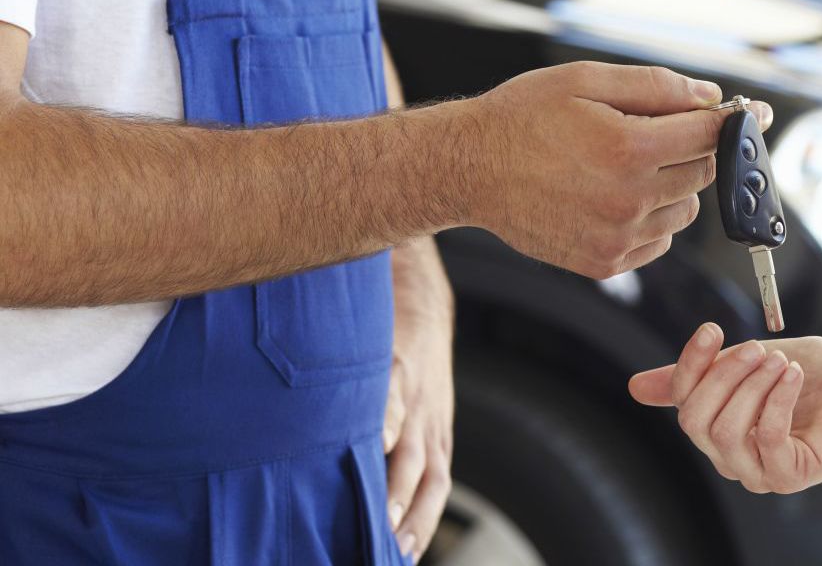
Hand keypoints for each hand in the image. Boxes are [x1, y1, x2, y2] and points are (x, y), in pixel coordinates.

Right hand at [384, 239, 454, 562]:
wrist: (419, 300)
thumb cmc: (406, 369)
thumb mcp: (415, 411)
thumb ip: (396, 453)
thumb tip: (368, 502)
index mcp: (433, 441)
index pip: (434, 492)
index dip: (421, 527)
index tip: (401, 560)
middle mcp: (428, 424)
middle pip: (426, 480)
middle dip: (409, 519)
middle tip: (389, 551)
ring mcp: (412, 396)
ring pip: (409, 446)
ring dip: (396, 483)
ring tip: (380, 515)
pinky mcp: (392, 363)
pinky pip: (390, 393)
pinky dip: (386, 417)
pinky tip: (374, 439)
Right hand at [461, 62, 771, 278]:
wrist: (469, 170)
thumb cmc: (522, 119)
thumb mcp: (586, 81)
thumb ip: (656, 87)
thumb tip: (710, 97)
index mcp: (629, 148)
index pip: (710, 137)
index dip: (732, 123)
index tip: (749, 116)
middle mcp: (629, 198)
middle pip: (703, 173)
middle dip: (694, 149)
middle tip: (664, 133)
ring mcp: (618, 237)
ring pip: (686, 212)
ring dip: (674, 187)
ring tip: (629, 166)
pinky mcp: (605, 263)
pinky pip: (659, 242)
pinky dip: (652, 219)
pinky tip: (616, 197)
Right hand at [628, 323, 821, 494]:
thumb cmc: (815, 375)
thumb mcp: (749, 364)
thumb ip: (699, 374)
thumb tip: (637, 386)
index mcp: (717, 429)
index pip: (681, 400)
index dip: (691, 364)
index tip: (712, 328)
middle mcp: (731, 456)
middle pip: (694, 420)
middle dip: (723, 376)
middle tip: (756, 349)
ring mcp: (759, 471)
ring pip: (725, 431)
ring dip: (753, 387)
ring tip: (780, 363)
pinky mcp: (789, 476)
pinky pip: (766, 437)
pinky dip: (778, 399)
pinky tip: (794, 376)